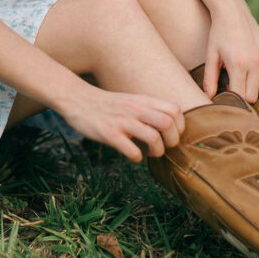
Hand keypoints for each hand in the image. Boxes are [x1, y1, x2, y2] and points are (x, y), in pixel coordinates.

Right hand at [61, 84, 184, 162]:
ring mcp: (122, 121)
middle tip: (164, 147)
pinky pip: (132, 151)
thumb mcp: (132, 100)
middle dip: (172, 141)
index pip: (175, 110)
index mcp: (143, 101)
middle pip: (168, 124)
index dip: (179, 126)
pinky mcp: (109, 134)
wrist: (78, 99)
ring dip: (157, 151)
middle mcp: (135, 109)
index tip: (172, 134)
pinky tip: (133, 155)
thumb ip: (149, 109)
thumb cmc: (108, 105)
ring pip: (153, 138)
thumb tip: (169, 127)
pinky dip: (137, 158)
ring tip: (151, 153)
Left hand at [202, 0, 258, 103]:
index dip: (232, 97)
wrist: (232, 11)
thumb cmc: (218, 34)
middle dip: (244, 94)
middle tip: (235, 82)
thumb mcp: (210, 56)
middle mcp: (255, 62)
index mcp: (238, 65)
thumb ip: (210, 79)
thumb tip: (208, 98)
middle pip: (254, 96)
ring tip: (247, 76)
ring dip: (258, 87)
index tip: (227, 89)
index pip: (240, 96)